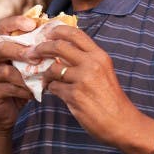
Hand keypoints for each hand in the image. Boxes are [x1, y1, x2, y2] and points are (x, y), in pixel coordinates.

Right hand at [0, 15, 37, 132]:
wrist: (5, 112)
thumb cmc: (21, 85)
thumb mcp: (28, 67)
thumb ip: (36, 54)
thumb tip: (59, 38)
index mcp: (0, 47)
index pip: (3, 27)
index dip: (16, 22)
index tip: (32, 24)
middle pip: (1, 48)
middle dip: (21, 51)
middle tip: (36, 57)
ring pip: (6, 71)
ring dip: (26, 76)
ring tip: (40, 79)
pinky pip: (8, 88)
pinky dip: (24, 90)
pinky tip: (33, 93)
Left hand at [34, 24, 140, 145]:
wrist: (121, 122)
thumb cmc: (111, 98)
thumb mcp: (103, 71)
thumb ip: (86, 59)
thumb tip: (61, 50)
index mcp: (99, 55)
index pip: (75, 34)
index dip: (57, 30)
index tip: (46, 33)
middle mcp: (92, 64)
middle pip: (59, 46)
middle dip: (41, 48)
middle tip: (32, 52)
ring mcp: (83, 79)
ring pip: (53, 69)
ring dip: (45, 74)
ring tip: (46, 79)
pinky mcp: (74, 96)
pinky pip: (54, 87)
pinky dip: (51, 89)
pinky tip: (54, 91)